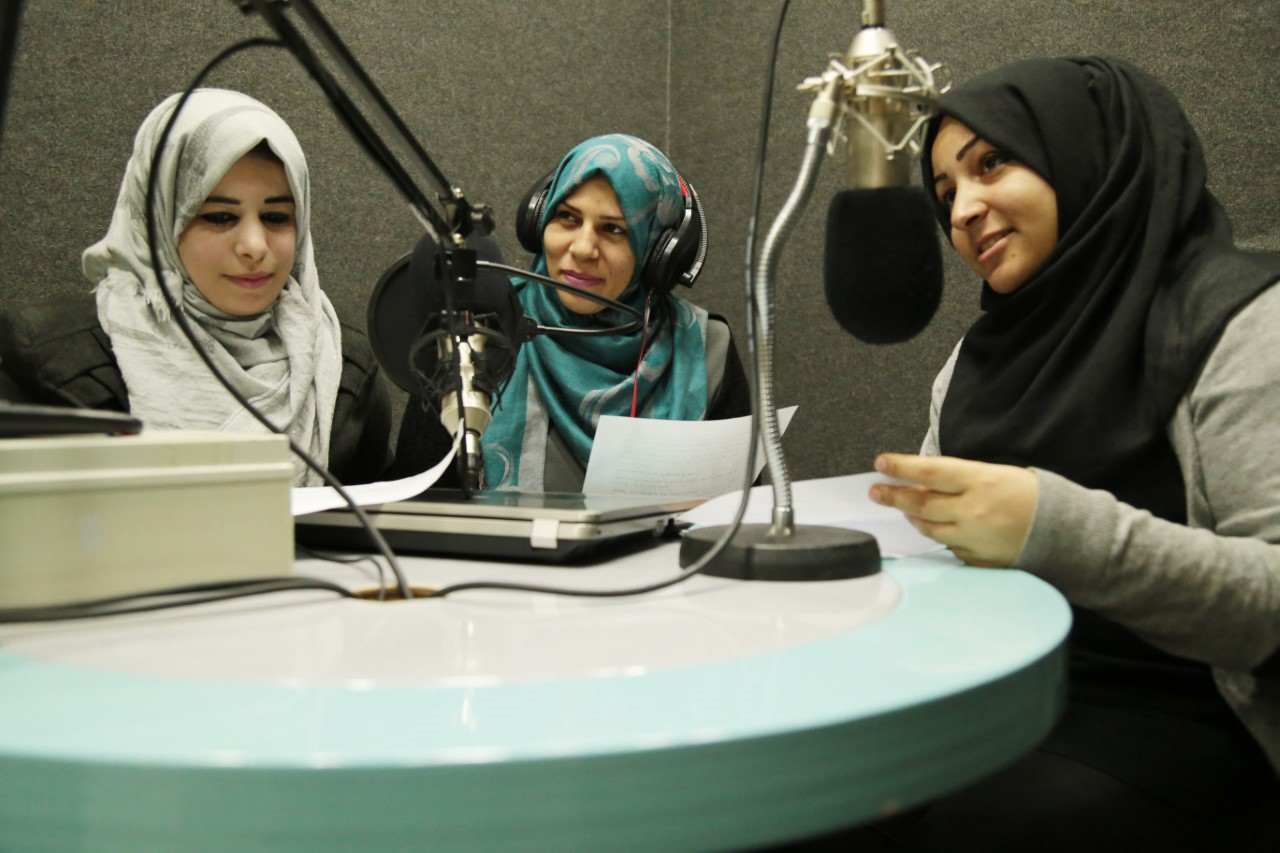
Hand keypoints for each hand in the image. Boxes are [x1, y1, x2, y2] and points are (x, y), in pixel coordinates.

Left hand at [868, 453, 1038, 567]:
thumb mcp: (994, 474)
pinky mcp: (976, 558)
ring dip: (913, 515)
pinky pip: (948, 546)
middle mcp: (973, 510)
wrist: (1063, 531)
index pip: (929, 471)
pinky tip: (941, 526)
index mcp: (980, 481)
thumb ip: (958, 478)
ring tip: (905, 507)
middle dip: (893, 496)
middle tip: (876, 491)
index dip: (901, 467)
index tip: (881, 463)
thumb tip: (921, 479)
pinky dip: (941, 534)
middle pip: (920, 503)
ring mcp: (973, 537)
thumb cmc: (1028, 495)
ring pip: (928, 527)